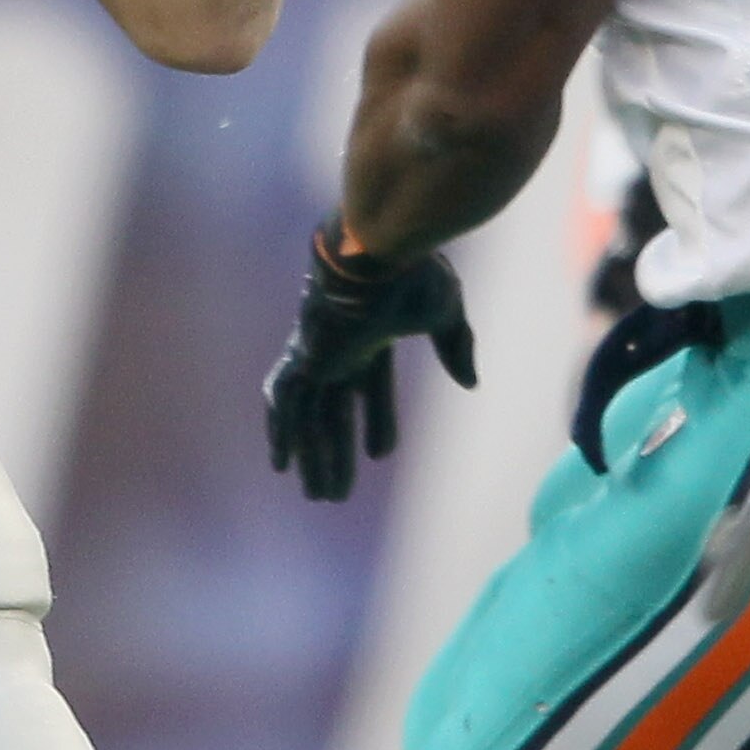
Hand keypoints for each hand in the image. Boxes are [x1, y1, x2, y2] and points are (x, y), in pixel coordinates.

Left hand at [265, 220, 476, 501]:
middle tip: (336, 492)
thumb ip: (455, 346)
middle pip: (334, 412)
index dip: (377, 421)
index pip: (372, 388)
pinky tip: (280, 464)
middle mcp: (340, 348)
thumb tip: (469, 383)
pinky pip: (287, 404)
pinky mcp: (304, 357)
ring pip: (311, 417)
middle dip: (336, 453)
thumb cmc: (414, 276)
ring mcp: (319, 353)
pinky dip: (282, 432)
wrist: (379, 252)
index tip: (380, 455)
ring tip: (319, 496)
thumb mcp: (446, 314)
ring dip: (314, 457)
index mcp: (371, 336)